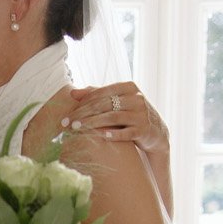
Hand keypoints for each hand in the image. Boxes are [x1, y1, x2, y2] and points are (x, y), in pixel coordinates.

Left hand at [29, 82, 168, 155]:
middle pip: (104, 105)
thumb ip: (96, 95)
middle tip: (68, 124)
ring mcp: (141, 114)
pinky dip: (113, 134)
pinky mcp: (144, 130)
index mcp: (128, 87)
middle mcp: (136, 98)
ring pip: (113, 117)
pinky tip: (99, 136)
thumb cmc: (130, 114)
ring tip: (77, 130)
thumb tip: (72, 93)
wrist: (155, 132)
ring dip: (93, 124)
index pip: (100, 93)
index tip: (67, 115)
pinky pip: (126, 132)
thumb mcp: (116, 101)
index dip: (82, 103)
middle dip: (83, 114)